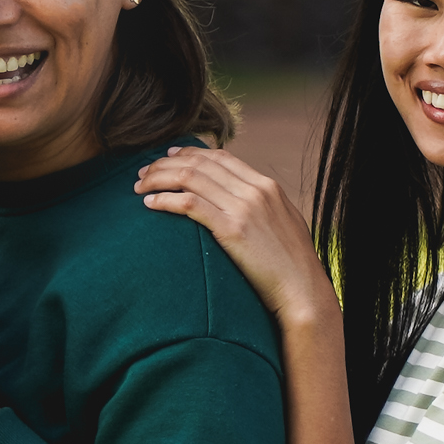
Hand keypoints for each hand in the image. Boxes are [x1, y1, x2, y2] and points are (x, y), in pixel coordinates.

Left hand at [136, 148, 331, 329]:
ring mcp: (245, 208)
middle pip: (200, 163)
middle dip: (166, 164)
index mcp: (267, 186)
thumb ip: (263, 206)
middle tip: (144, 173)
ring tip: (140, 187)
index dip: (189, 153)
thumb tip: (242, 201)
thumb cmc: (293, 265)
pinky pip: (189, 204)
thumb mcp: (284, 223)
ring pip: (190, 178)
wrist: (303, 290)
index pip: (221, 157)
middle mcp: (256, 191)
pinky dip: (165, 200)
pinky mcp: (232, 229)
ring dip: (159, 179)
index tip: (168, 157)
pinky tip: (150, 204)